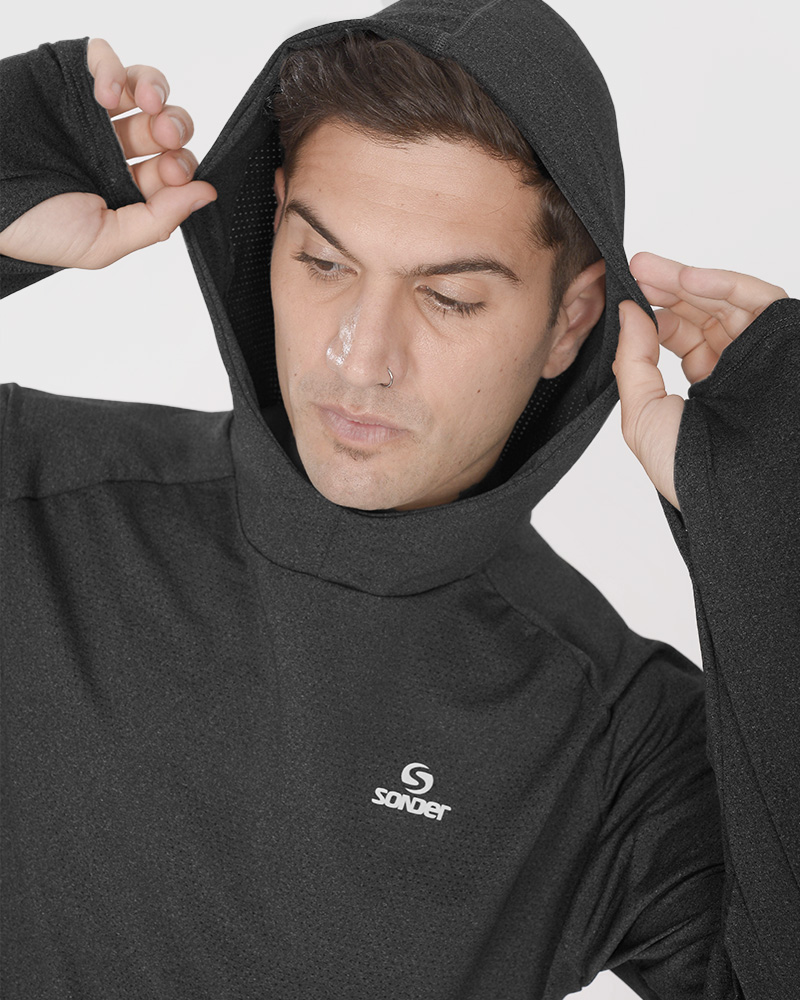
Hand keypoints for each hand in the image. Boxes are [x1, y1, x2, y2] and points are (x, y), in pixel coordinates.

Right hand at [0, 37, 216, 268]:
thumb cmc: (27, 224)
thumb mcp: (100, 241)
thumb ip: (157, 221)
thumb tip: (207, 195)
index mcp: (122, 186)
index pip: (172, 170)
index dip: (181, 170)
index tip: (169, 177)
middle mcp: (111, 145)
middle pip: (166, 127)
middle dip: (177, 130)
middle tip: (165, 140)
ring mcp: (89, 109)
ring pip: (146, 87)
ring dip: (160, 93)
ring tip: (150, 107)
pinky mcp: (65, 75)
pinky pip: (104, 57)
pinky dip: (115, 67)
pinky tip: (108, 92)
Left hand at [613, 251, 787, 509]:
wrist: (738, 495)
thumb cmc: (690, 470)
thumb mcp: (643, 416)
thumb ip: (632, 362)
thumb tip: (628, 311)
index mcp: (708, 387)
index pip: (683, 336)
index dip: (656, 312)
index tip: (627, 292)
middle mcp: (739, 367)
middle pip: (705, 312)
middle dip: (667, 288)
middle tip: (636, 268)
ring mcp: (763, 354)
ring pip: (730, 302)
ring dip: (689, 281)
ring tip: (650, 269)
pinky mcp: (785, 342)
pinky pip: (761, 302)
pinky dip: (727, 285)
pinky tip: (689, 278)